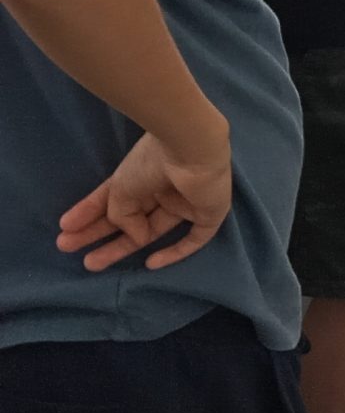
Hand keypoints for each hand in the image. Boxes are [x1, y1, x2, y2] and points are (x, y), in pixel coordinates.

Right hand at [57, 125, 232, 271]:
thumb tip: (135, 237)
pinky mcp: (210, 213)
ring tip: (90, 263)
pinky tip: (150, 263)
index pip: (114, 196)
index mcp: (142, 173)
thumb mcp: (121, 188)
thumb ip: (120, 216)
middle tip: (68, 248)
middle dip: (100, 233)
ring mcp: (187, 200)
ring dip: (124, 246)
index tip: (65, 227)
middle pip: (132, 216)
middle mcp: (164, 186)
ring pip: (155, 229)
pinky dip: (175, 252)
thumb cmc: (151, 162)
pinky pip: (194, 237)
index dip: (89, 212)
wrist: (191, 149)